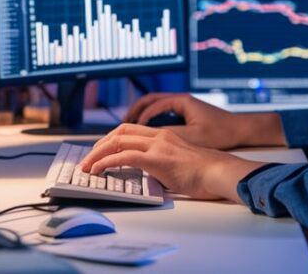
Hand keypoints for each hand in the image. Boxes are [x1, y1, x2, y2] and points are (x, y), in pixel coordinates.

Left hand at [79, 123, 264, 201]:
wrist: (219, 173)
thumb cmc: (205, 174)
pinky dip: (106, 162)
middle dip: (99, 145)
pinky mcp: (157, 159)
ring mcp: (158, 145)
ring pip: (118, 141)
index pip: (130, 130)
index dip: (111, 140)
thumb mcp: (178, 165)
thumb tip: (147, 176)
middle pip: (120, 132)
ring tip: (87, 167)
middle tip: (88, 159)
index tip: (99, 152)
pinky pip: (124, 156)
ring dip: (97, 153)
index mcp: (164, 135)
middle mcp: (159, 136)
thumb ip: (161, 165)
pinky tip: (98, 170)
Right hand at [125, 92, 285, 149]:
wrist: (242, 130)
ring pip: (153, 107)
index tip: (126, 133)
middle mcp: (180, 100)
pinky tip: (145, 136)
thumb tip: (146, 142)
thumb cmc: (221, 133)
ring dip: (139, 118)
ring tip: (125, 132)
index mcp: (180, 101)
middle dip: (131, 115)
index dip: (136, 119)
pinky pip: (161, 113)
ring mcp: (183, 106)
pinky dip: (149, 121)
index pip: (150, 105)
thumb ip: (168, 137)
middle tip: (117, 131)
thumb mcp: (192, 137)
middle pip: (147, 102)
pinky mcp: (186, 115)